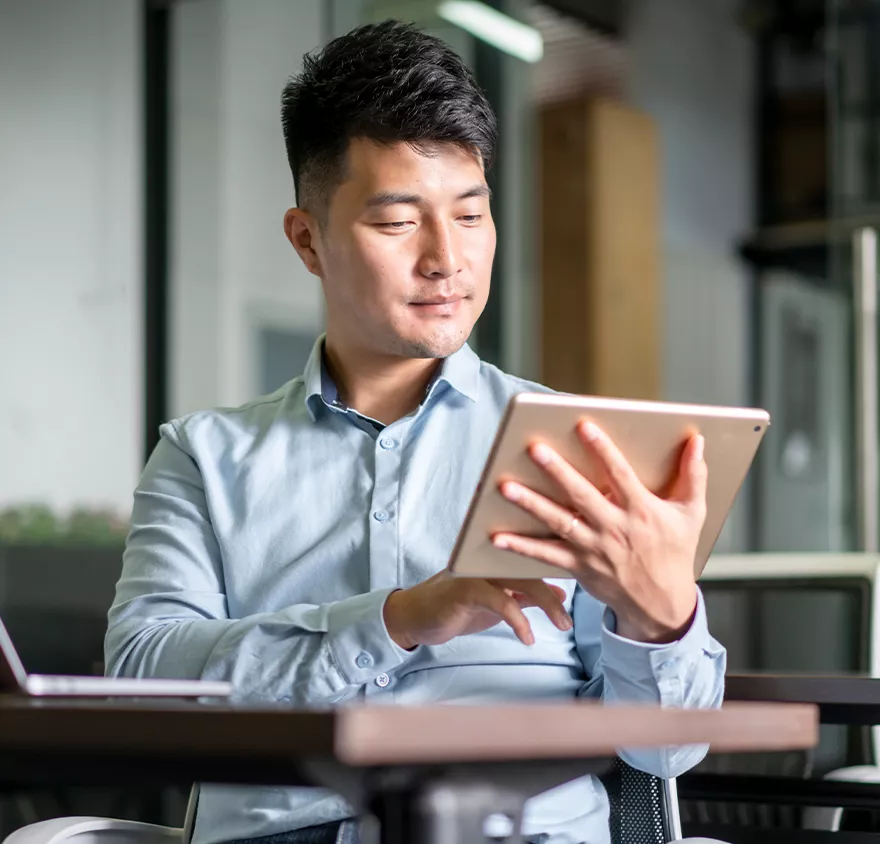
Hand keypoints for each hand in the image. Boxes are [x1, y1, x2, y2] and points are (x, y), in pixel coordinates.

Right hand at [383, 570, 572, 649]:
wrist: (416, 616)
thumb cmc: (457, 605)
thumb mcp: (499, 599)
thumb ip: (528, 593)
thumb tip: (559, 591)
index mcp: (499, 554)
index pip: (539, 551)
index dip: (565, 562)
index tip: (589, 582)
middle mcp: (490, 554)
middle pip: (538, 564)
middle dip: (560, 590)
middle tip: (572, 620)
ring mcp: (479, 568)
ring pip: (524, 580)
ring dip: (548, 605)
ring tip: (562, 625)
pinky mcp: (467, 586)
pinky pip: (502, 600)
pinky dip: (519, 620)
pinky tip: (528, 638)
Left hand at [492, 421, 705, 643]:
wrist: (662, 605)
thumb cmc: (676, 553)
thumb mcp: (692, 515)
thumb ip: (693, 475)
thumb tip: (697, 440)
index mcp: (642, 512)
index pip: (621, 475)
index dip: (603, 450)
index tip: (584, 426)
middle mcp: (615, 529)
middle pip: (582, 495)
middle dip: (557, 471)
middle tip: (534, 449)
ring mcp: (594, 549)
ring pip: (558, 522)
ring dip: (531, 504)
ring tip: (506, 486)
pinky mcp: (578, 566)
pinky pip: (545, 555)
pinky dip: (521, 546)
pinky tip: (496, 535)